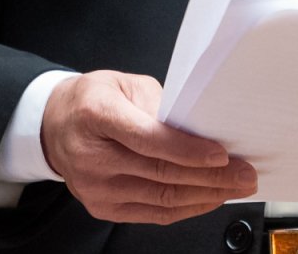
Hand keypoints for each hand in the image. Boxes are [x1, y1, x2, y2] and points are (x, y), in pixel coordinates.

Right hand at [41, 70, 256, 224]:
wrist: (53, 127)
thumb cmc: (92, 100)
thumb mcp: (124, 84)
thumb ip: (159, 104)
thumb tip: (199, 129)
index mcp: (96, 114)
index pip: (146, 138)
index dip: (187, 149)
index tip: (221, 153)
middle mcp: (91, 157)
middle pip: (160, 173)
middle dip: (210, 176)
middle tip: (244, 172)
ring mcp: (95, 188)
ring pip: (161, 198)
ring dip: (205, 194)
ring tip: (235, 186)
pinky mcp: (103, 208)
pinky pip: (153, 213)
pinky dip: (186, 207)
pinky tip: (208, 198)